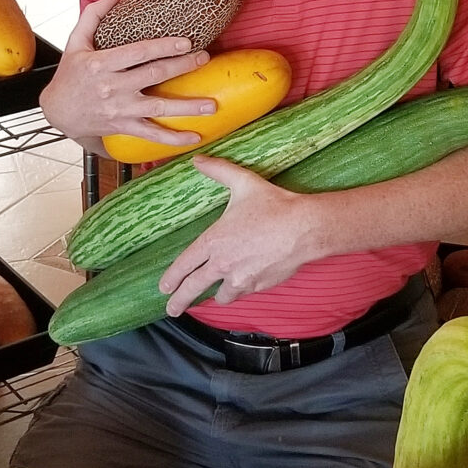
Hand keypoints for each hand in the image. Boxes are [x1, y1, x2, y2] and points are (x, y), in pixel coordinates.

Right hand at [37, 0, 216, 147]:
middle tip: (205, 58)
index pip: (138, 53)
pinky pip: (151, 134)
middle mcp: (112, 87)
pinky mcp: (124, 127)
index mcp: (102, 64)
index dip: (163, 47)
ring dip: (187, 107)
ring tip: (211, 105)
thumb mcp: (75, 42)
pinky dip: (173, 140)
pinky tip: (194, 138)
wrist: (58, 112)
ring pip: (158, 108)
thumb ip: (93, 15)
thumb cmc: (70, 75)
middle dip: (182, 66)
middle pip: (154, 75)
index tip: (186, 42)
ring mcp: (120, 110)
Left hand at [158, 155, 322, 315]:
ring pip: (221, 296)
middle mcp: (223, 264)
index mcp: (214, 241)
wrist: (304, 229)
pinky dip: (238, 292)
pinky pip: (242, 294)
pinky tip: (239, 288)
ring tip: (212, 295)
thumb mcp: (243, 182)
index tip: (164, 287)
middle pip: (194, 288)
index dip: (172, 278)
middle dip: (180, 301)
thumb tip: (197, 159)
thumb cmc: (274, 206)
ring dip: (216, 295)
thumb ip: (218, 170)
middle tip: (172, 309)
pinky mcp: (259, 286)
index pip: (184, 264)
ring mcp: (241, 279)